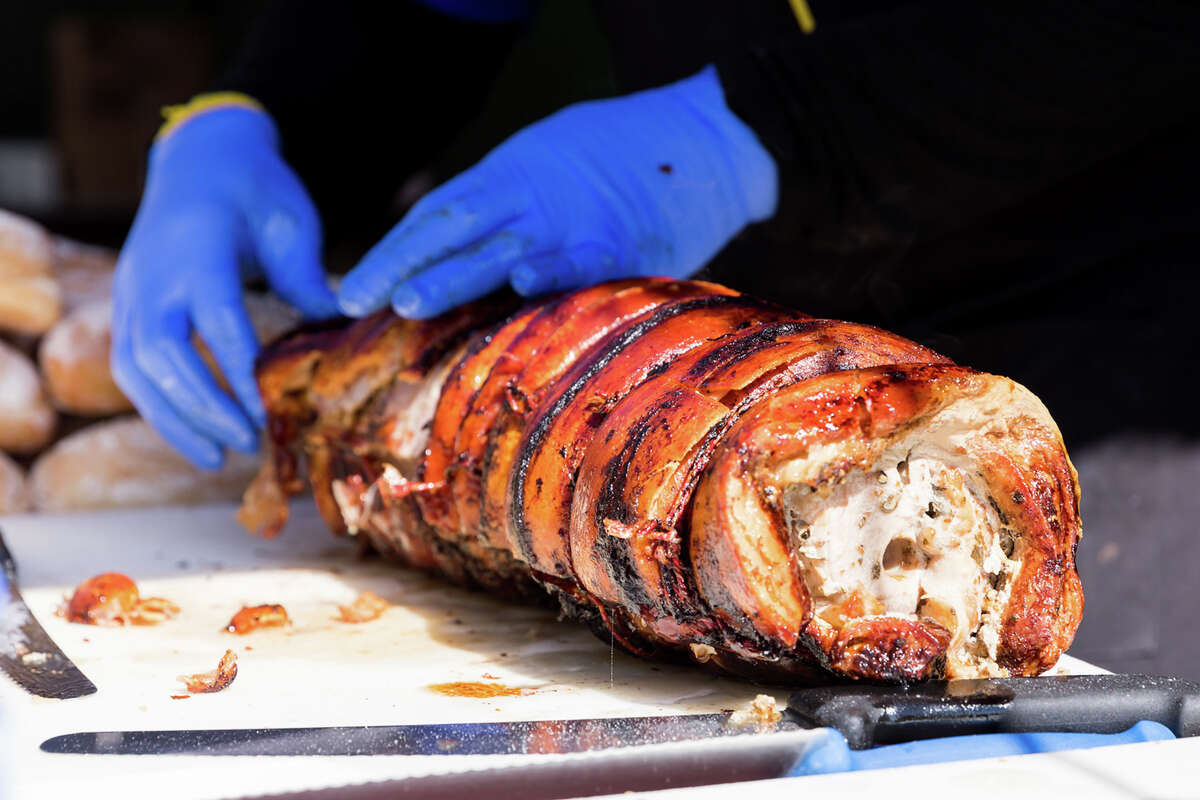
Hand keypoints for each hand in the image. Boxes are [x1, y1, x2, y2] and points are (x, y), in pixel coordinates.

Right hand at [111, 103, 338, 468]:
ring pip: (135, 368)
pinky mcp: (127, 304)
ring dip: (173, 418)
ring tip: (216, 458)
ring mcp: (132, 288)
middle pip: (163, 353)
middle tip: (247, 444)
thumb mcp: (291, 221)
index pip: (215, 320)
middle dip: (203, 407)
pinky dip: (158, 404)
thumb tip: (338, 330)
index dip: (236, 372)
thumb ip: (307, 278)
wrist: (198, 156)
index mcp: (199, 247)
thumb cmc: (254, 187)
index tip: (264, 416)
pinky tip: (193, 433)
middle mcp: (154, 272)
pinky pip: (130, 365)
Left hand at [337, 65, 777, 318]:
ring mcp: (575, 222)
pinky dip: (549, 279)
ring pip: (501, 249)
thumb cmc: (623, 156)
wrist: (705, 139)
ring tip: (408, 303)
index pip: (435, 215)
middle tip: (356, 299)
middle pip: (453, 230)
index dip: (391, 252)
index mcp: (511, 173)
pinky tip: (521, 290)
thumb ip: (510, 209)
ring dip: (453, 278)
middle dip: (401, 266)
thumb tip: (472, 264)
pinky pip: (578, 270)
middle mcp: (533, 197)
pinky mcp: (621, 247)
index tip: (352, 289)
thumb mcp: (551, 164)